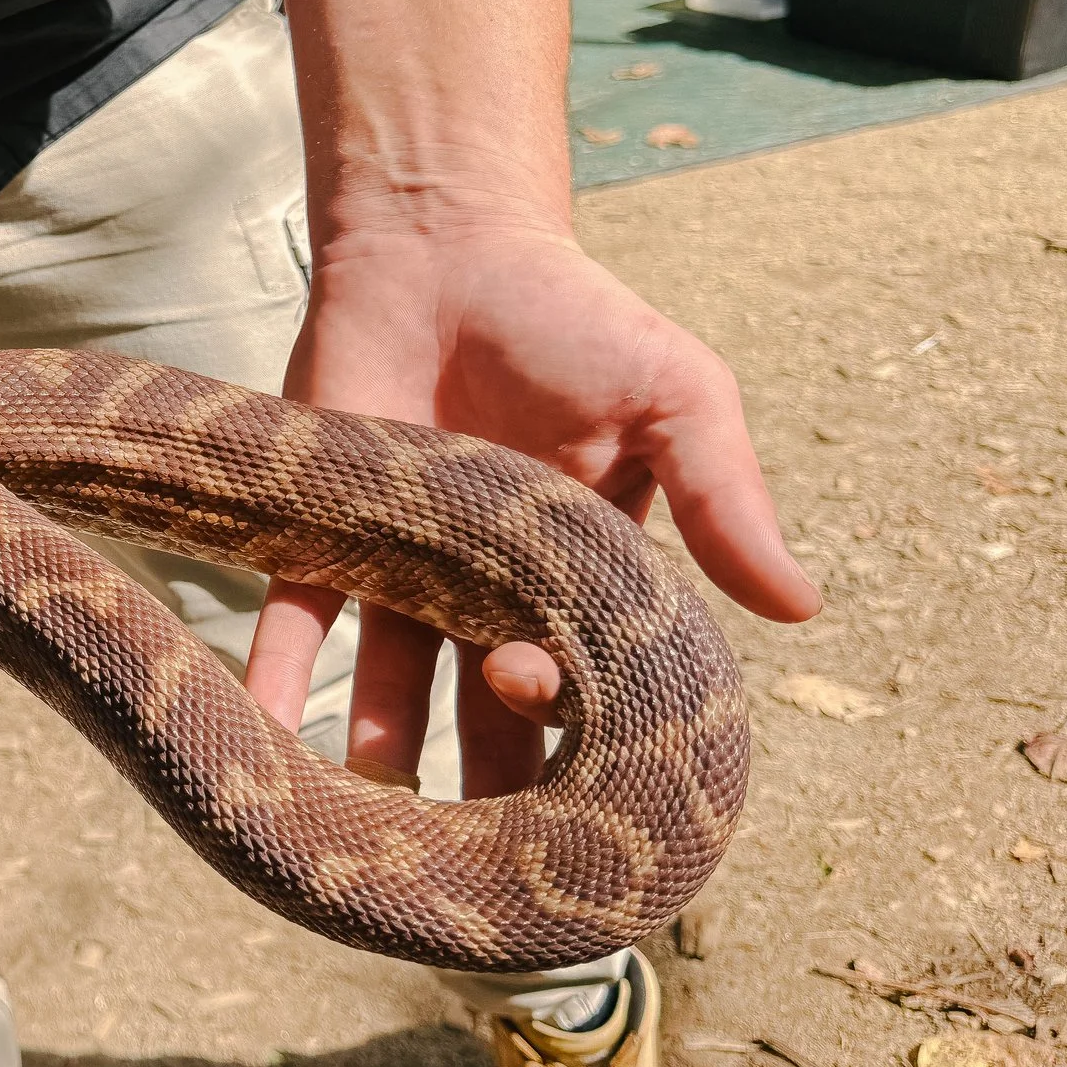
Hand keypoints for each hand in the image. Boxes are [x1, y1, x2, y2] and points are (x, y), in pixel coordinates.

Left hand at [240, 212, 818, 798]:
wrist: (443, 245)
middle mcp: (489, 590)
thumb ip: (725, 497)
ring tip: (364, 798)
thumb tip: (803, 606)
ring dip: (377, 737)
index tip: (577, 764)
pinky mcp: (324, 531)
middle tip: (472, 822)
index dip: (579, 716)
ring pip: (390, 673)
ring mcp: (403, 567)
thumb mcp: (676, 398)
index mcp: (582, 575)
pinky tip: (263, 728)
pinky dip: (277, 669)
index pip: (587, 670)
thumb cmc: (573, 319)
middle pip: (485, 696)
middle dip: (481, 758)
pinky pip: (298, 613)